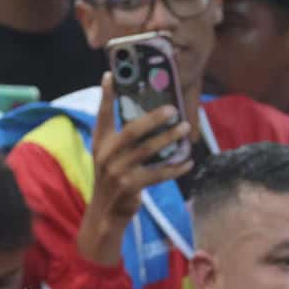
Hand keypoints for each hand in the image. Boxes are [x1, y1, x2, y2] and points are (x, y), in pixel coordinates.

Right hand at [76, 73, 192, 266]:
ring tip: (185, 128)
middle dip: (153, 117)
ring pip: (148, 150)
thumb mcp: (108, 156)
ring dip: (169, 138)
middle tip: (172, 108)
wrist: (105, 213)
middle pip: (132, 130)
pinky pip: (158, 174)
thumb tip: (148, 116)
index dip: (106, 95)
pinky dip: (175, 168)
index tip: (111, 75)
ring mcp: (118, 171)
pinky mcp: (131, 186)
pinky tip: (188, 161)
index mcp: (101, 143)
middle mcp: (106, 155)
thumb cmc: (112, 179)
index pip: (102, 115)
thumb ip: (120, 137)